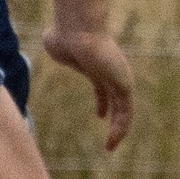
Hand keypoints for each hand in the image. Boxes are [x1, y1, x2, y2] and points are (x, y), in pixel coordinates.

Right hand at [43, 26, 133, 150]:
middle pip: (115, 98)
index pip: (102, 86)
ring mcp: (119, 78)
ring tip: (111, 146)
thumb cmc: (63, 36)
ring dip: (118, 129)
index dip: (102, 102)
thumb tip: (54, 46)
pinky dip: (121, 128)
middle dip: (113, 115)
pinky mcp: (124, 85)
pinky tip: (113, 141)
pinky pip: (126, 111)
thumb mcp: (56, 45)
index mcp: (95, 64)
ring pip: (123, 108)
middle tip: (112, 135)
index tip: (100, 115)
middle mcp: (110, 71)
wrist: (75, 32)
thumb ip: (59, 51)